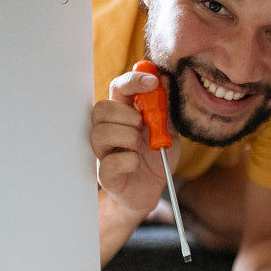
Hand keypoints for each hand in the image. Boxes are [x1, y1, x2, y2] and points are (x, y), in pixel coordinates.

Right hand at [91, 71, 180, 216]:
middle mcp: (108, 130)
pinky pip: (109, 162)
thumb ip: (166, 108)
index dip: (132, 80)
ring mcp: (103, 152)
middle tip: (143, 126)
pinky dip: (128, 160)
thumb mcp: (169, 131)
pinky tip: (136, 163)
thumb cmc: (157, 158)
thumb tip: (164, 79)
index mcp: (124, 115)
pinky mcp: (105, 174)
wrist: (153, 191)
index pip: (118, 88)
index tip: (152, 82)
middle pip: (101, 108)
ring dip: (128, 137)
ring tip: (140, 146)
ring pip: (101, 133)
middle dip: (127, 114)